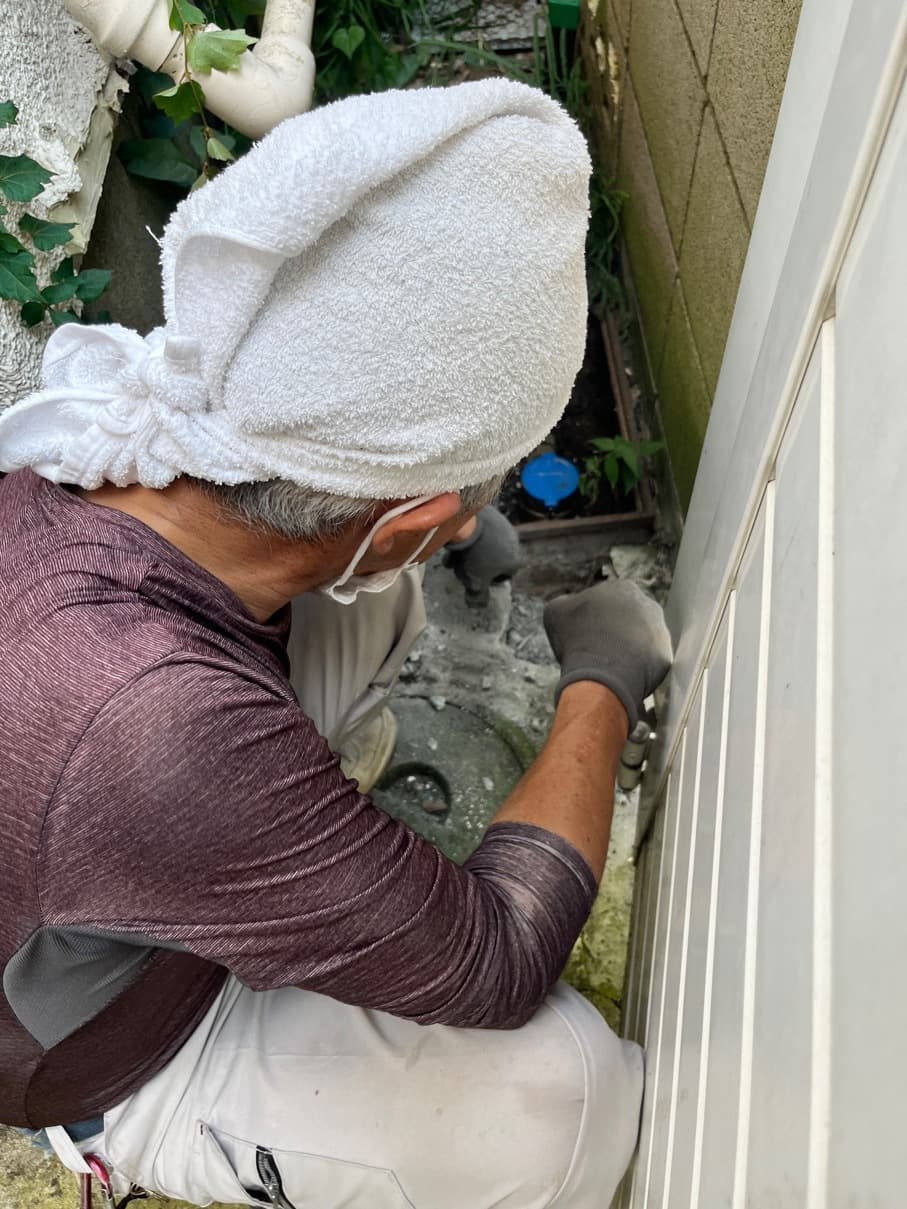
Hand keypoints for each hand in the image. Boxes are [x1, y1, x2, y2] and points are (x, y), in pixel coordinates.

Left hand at [444, 506, 521, 606]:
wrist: (468, 522)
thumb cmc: (474, 556)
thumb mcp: (475, 583)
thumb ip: (478, 597)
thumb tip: (478, 605)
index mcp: (514, 560)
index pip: (504, 576)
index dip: (488, 581)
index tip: (474, 580)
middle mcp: (513, 543)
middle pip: (492, 560)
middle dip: (475, 566)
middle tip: (460, 569)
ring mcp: (503, 526)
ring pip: (485, 545)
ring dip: (470, 552)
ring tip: (451, 557)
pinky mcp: (491, 515)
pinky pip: (480, 531)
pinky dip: (469, 537)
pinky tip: (453, 542)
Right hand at [543, 579, 672, 725]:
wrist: (602, 675)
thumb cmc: (577, 640)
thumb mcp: (556, 611)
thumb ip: (568, 602)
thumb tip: (571, 604)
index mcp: (622, 588)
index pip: (608, 599)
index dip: (594, 615)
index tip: (584, 632)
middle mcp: (647, 604)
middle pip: (628, 617)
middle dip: (615, 630)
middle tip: (597, 648)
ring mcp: (660, 630)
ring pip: (641, 638)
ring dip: (628, 647)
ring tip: (610, 663)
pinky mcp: (665, 655)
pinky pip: (649, 660)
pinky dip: (637, 666)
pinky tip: (622, 673)